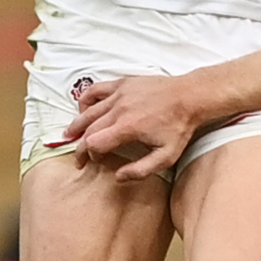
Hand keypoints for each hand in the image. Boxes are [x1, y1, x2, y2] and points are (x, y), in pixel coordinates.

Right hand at [64, 74, 203, 180]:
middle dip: (79, 144)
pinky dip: (86, 99)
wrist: (190, 97)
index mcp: (127, 127)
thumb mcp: (166, 156)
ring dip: (77, 123)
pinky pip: (96, 89)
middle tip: (78, 156)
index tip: (90, 162)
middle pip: (88, 128)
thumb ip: (141, 170)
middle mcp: (119, 109)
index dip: (88, 155)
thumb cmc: (180, 127)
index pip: (94, 142)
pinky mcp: (123, 83)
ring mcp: (119, 93)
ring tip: (69, 134)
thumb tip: (118, 177)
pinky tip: (84, 109)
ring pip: (88, 109)